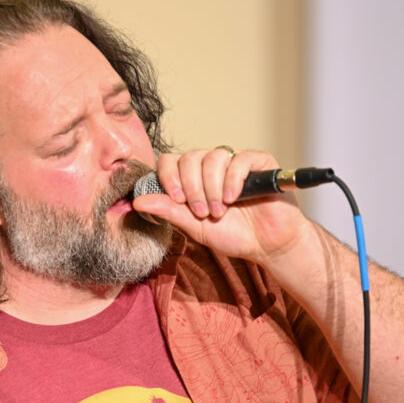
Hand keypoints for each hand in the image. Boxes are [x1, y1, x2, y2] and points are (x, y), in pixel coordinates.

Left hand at [131, 147, 311, 262]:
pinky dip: (232, 179)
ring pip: (213, 157)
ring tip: (219, 210)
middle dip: (192, 187)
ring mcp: (234, 162)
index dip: (169, 177)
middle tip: (201, 211)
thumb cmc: (232, 234)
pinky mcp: (259, 162)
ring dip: (212, 187)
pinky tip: (233, 198)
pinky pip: (240, 159)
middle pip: (189, 158)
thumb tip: (137, 201)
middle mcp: (212, 166)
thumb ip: (168, 211)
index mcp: (193, 178)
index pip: (170, 161)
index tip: (177, 201)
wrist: (266, 245)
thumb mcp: (194, 226)